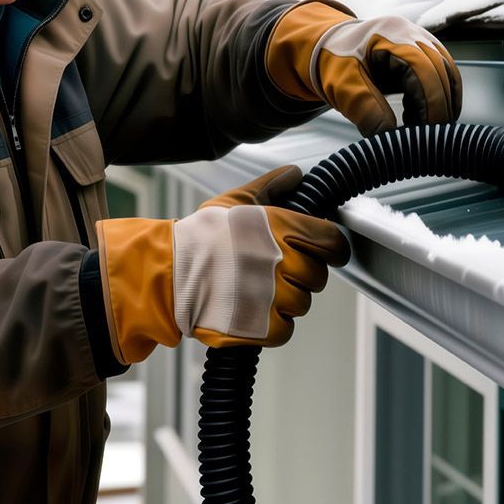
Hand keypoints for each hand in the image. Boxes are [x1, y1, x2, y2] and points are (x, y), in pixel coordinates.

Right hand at [94, 166, 349, 363]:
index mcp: (282, 228)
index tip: (326, 253)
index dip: (333, 248)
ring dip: (286, 300)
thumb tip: (294, 174)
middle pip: (318, 275)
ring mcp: (274, 296)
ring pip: (303, 303)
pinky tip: (253, 310)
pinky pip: (286, 329)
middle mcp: (283, 261)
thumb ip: (271, 187)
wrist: (170, 274)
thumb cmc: (200, 238)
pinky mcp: (262, 326)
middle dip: (301, 275)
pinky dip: (273, 325)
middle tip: (274, 272)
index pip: (333, 241)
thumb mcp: (235, 201)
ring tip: (257, 290)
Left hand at [266, 1, 462, 135]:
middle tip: (422, 139)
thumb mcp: (342, 87)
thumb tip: (390, 137)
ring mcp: (422, 40)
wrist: (327, 48)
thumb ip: (365, 110)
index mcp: (391, 35)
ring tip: (420, 130)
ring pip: (448, 75)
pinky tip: (420, 118)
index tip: (422, 133)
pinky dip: (439, 99)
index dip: (430, 103)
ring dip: (443, 105)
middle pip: (442, 73)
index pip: (424, 70)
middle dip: (438, 109)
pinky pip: (444, 76)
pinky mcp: (425, 53)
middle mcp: (412, 33)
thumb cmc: (332, 63)